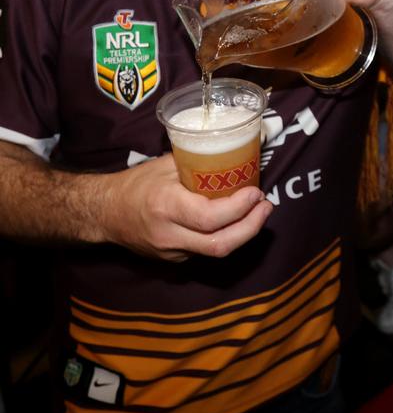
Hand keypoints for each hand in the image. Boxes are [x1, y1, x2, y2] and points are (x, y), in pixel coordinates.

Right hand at [100, 154, 272, 261]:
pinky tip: (237, 220)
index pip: (210, 218)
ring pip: (216, 251)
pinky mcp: (174, 260)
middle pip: (219, 244)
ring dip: (243, 233)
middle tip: (266, 207)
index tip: (256, 192)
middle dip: (251, 227)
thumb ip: (198, 164)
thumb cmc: (136, 183)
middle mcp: (169, 234)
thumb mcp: (165, 165)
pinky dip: (226, 236)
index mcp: (166, 206)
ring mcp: (171, 252)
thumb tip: (234, 152)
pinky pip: (206, 250)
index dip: (239, 208)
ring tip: (259, 212)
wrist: (104, 214)